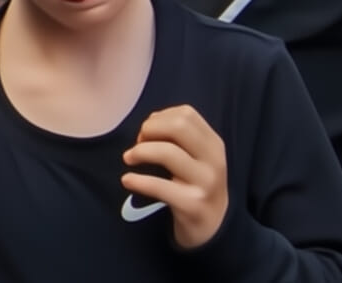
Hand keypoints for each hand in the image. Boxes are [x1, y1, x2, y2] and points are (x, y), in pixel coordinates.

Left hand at [121, 105, 229, 250]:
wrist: (213, 227)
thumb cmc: (197, 186)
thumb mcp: (199, 159)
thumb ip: (181, 138)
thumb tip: (148, 125)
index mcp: (214, 144)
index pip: (186, 114)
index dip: (160, 117)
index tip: (147, 132)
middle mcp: (213, 160)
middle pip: (179, 126)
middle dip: (151, 129)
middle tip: (138, 143)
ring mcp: (204, 183)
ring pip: (167, 152)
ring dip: (140, 152)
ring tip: (128, 159)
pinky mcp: (191, 205)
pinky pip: (159, 186)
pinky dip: (138, 180)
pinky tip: (127, 180)